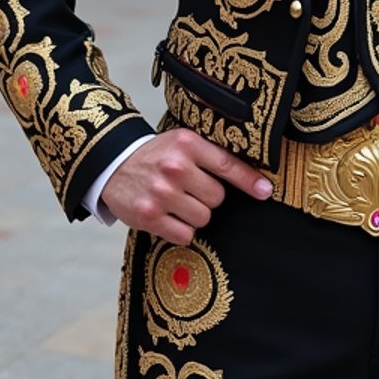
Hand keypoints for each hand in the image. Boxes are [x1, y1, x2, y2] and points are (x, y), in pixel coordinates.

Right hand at [100, 128, 273, 244]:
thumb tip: (252, 178)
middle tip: (190, 189)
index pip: (227, 165)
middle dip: (208, 197)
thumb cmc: (156, 155)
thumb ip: (211, 156)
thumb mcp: (183, 143)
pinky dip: (181, 230)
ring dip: (194, 214)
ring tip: (177, 201)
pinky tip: (168, 215)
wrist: (113, 164)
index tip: (265, 191)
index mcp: (188, 144)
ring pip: (203, 218)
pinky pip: (185, 235)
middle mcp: (176, 168)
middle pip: (217, 198)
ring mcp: (162, 193)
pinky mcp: (149, 217)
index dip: (249, 180)